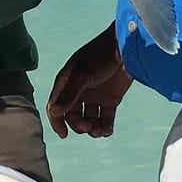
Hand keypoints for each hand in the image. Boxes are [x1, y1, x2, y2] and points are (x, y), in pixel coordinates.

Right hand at [46, 24, 131, 138]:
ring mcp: (94, 96)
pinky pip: (105, 119)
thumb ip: (70, 94)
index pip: (55, 106)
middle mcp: (78, 91)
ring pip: (89, 120)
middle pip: (72, 116)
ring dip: (92, 128)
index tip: (64, 134)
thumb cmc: (101, 54)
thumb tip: (54, 112)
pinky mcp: (110, 100)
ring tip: (99, 131)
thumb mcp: (83, 74)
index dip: (57, 121)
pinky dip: (105, 127)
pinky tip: (107, 130)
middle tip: (88, 128)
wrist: (127, 47)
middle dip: (78, 125)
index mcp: (67, 82)